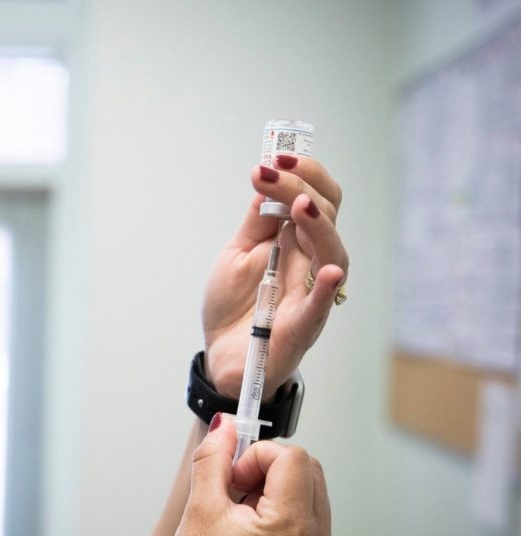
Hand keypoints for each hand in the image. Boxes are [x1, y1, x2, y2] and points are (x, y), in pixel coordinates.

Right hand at [161, 415, 331, 535]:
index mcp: (293, 530)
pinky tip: (246, 525)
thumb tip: (224, 428)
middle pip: (306, 469)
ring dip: (272, 485)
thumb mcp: (199, 512)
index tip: (232, 472)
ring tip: (237, 510)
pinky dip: (278, 507)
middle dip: (266, 466)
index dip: (257, 455)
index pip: (292, 457)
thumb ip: (212, 461)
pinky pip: (305, 515)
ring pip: (307, 489)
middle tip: (233, 486)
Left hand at [202, 157, 347, 396]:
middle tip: (272, 171)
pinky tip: (328, 271)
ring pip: (332, 252)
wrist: (224, 356)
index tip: (272, 159)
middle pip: (325, 216)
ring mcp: (311, 292)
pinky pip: (322, 305)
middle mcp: (311, 262)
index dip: (302, 175)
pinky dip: (327, 288)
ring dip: (318, 226)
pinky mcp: (303, 324)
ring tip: (299, 204)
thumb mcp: (238, 253)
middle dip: (301, 187)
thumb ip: (257, 222)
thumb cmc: (235, 307)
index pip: (317, 198)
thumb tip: (267, 180)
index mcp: (297, 242)